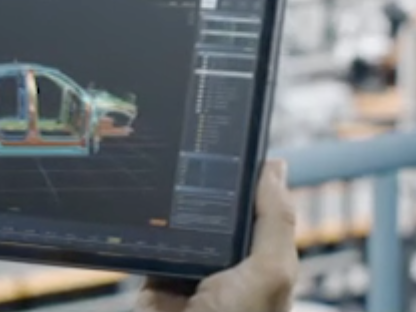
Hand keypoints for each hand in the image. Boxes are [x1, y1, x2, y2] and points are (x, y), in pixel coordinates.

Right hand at [136, 160, 297, 311]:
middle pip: (211, 210)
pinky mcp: (156, 276)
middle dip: (201, 185)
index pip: (253, 205)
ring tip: (161, 171)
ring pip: (177, 223)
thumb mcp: (270, 272)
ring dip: (168, 206)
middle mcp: (224, 262)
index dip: (244, 175)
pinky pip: (147, 242)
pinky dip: (142, 228)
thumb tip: (275, 168)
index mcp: (258, 258)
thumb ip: (275, 221)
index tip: (230, 139)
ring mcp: (189, 269)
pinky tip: (140, 208)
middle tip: (187, 147)